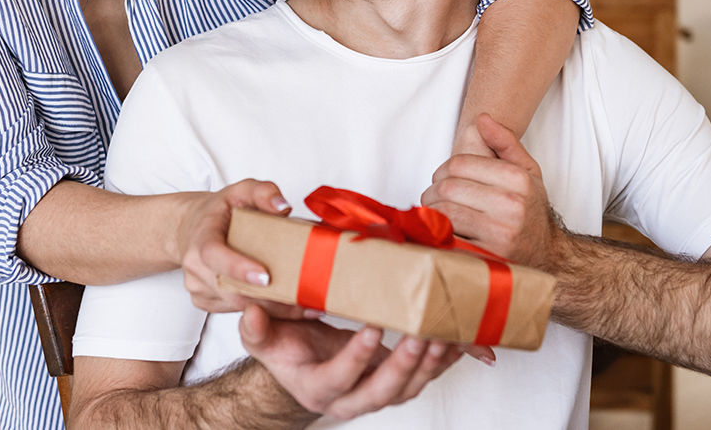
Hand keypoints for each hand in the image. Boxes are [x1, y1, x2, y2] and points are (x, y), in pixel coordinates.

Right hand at [177, 180, 299, 313]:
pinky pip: (233, 311)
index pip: (214, 254)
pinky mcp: (204, 300)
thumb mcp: (242, 190)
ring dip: (269, 310)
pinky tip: (282, 306)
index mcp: (202, 235)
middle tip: (304, 300)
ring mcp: (197, 286)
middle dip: (268, 299)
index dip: (238, 267)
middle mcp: (195, 264)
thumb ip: (263, 192)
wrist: (191, 227)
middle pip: (230, 289)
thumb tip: (283, 207)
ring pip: (235, 305)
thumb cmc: (221, 210)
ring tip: (303, 307)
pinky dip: (259, 312)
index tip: (266, 278)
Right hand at [238, 306, 464, 419]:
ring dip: (428, 363)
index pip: (339, 378)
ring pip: (408, 388)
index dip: (356, 356)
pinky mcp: (395, 381)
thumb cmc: (286, 350)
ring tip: (443, 334)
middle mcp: (349, 399)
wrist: (303, 367)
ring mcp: (376, 392)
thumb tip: (252, 310)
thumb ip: (256, 329)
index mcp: (316, 388)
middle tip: (419, 333)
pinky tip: (458, 339)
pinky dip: (443, 360)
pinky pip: (424, 376)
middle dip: (404, 364)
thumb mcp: (264, 339)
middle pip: (382, 391)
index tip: (370, 328)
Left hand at [422, 114, 561, 269]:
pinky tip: (444, 231)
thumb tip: (482, 119)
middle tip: (433, 197)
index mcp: (518, 179)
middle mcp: (511, 204)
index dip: (443, 170)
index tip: (443, 179)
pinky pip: (448, 238)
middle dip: (432, 192)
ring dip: (431, 212)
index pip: (459, 164)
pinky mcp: (488, 257)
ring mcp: (500, 233)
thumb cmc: (531, 210)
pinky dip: (439, 233)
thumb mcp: (528, 171)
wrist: (548, 254)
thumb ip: (505, 142)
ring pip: (444, 212)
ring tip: (435, 212)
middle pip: (448, 187)